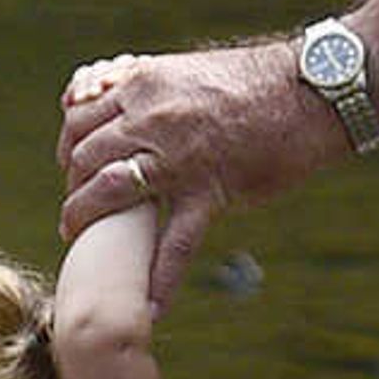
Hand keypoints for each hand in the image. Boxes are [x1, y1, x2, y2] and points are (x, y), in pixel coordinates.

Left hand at [55, 41, 331, 309]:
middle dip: (74, 186)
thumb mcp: (184, 71)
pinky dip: (161, 278)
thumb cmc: (252, 82)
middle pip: (86, 157)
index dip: (68, 146)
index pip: (80, 118)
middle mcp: (151, 118)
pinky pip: (177, 242)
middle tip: (77, 209)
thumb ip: (141, 86)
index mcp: (143, 85)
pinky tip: (150, 306)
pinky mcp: (211, 190)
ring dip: (88, 220)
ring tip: (81, 244)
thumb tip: (102, 92)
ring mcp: (179, 157)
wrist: (310, 91)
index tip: (71, 166)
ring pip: (112, 192)